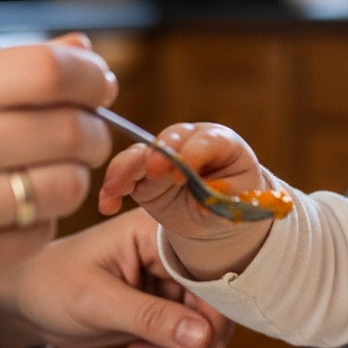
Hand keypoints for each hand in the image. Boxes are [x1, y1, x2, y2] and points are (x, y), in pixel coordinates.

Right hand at [0, 34, 116, 232]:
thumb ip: (16, 65)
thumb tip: (78, 48)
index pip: (48, 71)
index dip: (87, 75)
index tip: (97, 84)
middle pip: (68, 131)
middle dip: (93, 130)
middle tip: (86, 131)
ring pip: (65, 186)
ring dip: (74, 176)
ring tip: (54, 168)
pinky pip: (37, 233)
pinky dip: (40, 220)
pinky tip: (19, 205)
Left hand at [0, 209, 232, 347]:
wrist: (24, 303)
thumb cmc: (50, 285)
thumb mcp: (97, 302)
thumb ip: (150, 318)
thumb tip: (203, 337)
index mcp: (160, 232)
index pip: (209, 269)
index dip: (216, 310)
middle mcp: (174, 251)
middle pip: (213, 298)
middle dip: (200, 343)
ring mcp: (170, 277)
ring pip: (203, 320)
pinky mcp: (165, 303)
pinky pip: (187, 332)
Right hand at [100, 122, 272, 279]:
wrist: (215, 210)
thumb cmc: (234, 199)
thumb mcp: (239, 202)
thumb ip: (222, 200)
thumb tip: (202, 204)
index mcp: (221, 142)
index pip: (208, 140)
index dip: (194, 153)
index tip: (183, 174)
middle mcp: (189, 141)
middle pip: (171, 138)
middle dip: (160, 153)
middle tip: (154, 170)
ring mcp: (163, 156)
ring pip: (140, 152)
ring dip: (126, 168)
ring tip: (116, 189)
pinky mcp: (142, 174)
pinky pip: (123, 174)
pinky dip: (112, 188)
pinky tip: (108, 205)